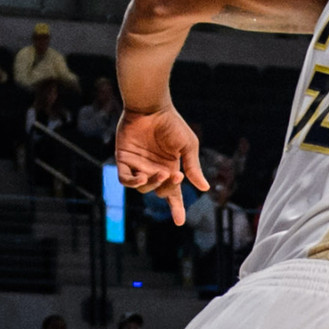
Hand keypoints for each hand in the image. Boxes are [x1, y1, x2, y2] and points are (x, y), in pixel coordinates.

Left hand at [115, 106, 209, 224]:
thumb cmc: (172, 124)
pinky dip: (132, 182)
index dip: (176, 208)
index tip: (179, 221)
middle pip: (158, 191)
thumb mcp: (188, 146)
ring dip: (152, 184)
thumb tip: (205, 188)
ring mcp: (138, 165)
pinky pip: (125, 179)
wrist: (151, 107)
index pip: (173, 194)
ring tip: (161, 172)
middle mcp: (153, 170)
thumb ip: (193, 168)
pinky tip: (141, 178)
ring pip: (142, 187)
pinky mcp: (123, 159)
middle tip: (175, 175)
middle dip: (167, 188)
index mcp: (170, 169)